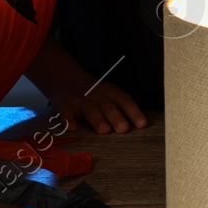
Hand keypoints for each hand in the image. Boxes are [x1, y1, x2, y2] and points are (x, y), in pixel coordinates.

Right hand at [24, 38, 148, 133]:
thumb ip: (122, 107)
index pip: (125, 101)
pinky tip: (73, 128)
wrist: (65, 78)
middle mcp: (97, 96)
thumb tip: (142, 123)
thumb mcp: (109, 94)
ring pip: (90, 110)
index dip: (134, 112)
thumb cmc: (93, 92)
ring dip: (98, 120)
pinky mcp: (65, 106)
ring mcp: (81, 101)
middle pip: (108, 106)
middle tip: (123, 129)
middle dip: (116, 117)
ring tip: (104, 130)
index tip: (142, 124)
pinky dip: (69, 120)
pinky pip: (67, 113)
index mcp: (111, 93)